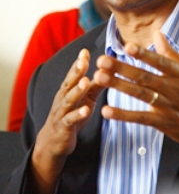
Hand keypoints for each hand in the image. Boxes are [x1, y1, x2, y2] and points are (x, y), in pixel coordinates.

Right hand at [30, 49, 102, 193]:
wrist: (53, 142)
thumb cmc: (72, 115)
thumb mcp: (86, 99)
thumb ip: (96, 85)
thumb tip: (111, 69)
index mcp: (68, 90)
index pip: (74, 74)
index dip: (79, 63)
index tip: (85, 51)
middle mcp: (62, 99)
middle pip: (69, 83)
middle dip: (76, 71)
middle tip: (84, 60)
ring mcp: (62, 113)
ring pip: (68, 100)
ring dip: (77, 90)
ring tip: (86, 81)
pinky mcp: (64, 127)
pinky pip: (70, 120)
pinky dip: (78, 114)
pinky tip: (86, 110)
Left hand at [93, 31, 178, 159]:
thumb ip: (172, 54)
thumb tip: (157, 33)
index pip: (161, 62)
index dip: (144, 55)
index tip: (128, 47)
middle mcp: (174, 89)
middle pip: (144, 76)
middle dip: (121, 68)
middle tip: (102, 60)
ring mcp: (168, 106)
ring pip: (140, 94)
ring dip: (118, 86)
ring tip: (99, 78)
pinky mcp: (163, 123)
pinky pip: (140, 118)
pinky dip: (123, 115)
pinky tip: (107, 111)